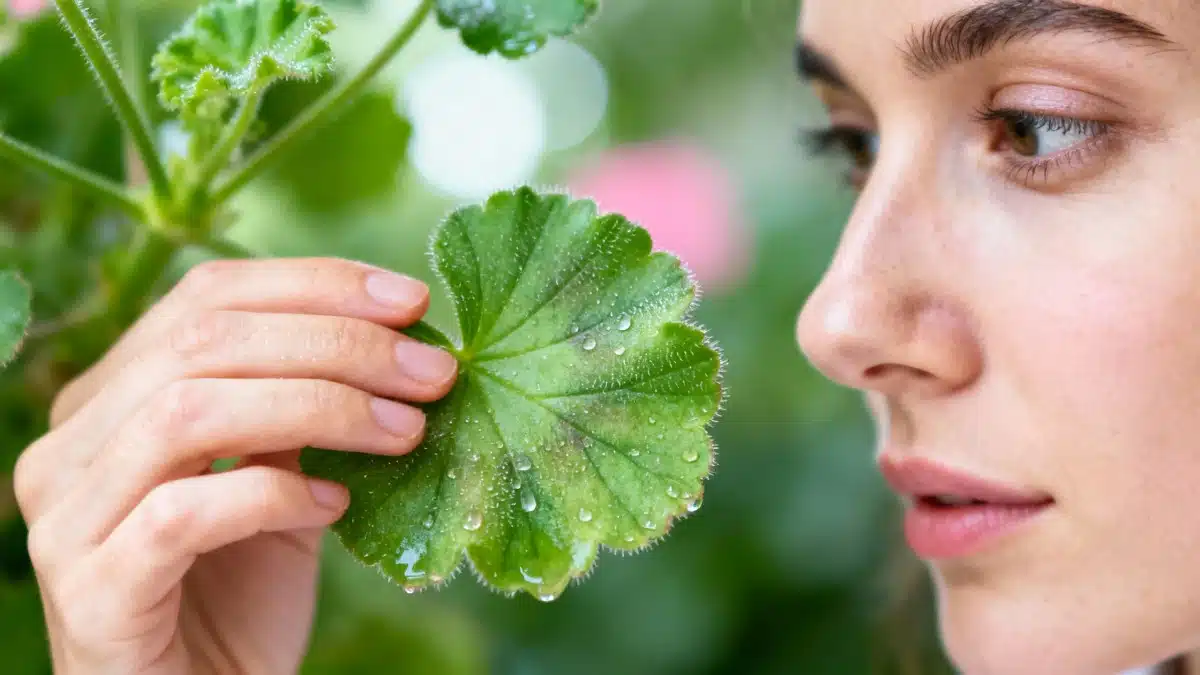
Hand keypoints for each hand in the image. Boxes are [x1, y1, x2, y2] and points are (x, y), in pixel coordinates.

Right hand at [14, 258, 458, 673]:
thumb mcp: (281, 480)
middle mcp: (71, 442)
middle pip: (203, 341)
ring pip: (188, 410)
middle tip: (431, 369)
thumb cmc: (239, 591)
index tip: (412, 300)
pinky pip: (181, 514)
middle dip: (338, 344)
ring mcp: (69, 516)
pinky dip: (272, 496)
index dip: (315, 285)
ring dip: (320, 407)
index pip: (206, 297)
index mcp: (111, 396)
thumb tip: (396, 337)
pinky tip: (336, 505)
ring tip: (405, 431)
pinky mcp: (90, 590)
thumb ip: (305, 410)